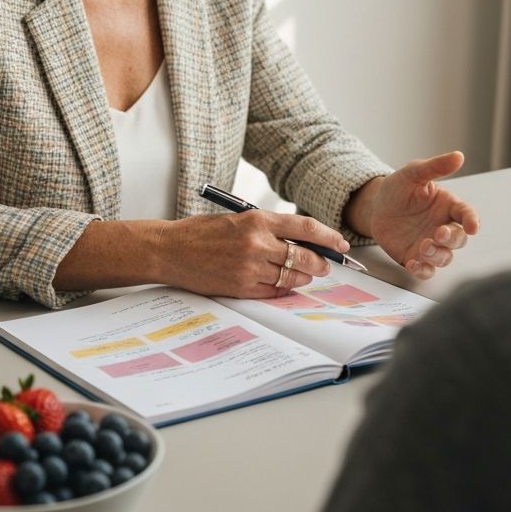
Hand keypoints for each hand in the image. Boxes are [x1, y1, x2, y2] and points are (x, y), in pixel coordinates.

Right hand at [157, 210, 344, 298]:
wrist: (170, 249)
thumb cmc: (202, 232)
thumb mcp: (238, 218)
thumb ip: (268, 228)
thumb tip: (301, 242)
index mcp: (257, 219)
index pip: (305, 228)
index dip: (329, 236)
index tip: (340, 243)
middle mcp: (257, 243)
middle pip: (304, 257)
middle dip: (321, 263)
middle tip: (326, 265)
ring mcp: (249, 267)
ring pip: (291, 278)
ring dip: (303, 279)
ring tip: (306, 276)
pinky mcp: (240, 287)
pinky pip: (273, 292)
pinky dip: (283, 290)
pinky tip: (284, 286)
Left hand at [354, 151, 479, 279]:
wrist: (374, 206)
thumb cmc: (398, 188)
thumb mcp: (413, 173)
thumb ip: (435, 167)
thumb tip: (459, 156)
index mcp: (447, 206)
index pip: (466, 214)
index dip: (472, 220)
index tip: (472, 226)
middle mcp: (442, 227)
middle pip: (459, 239)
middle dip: (452, 239)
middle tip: (438, 233)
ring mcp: (430, 244)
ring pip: (445, 257)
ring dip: (437, 255)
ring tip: (423, 247)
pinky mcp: (415, 257)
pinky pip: (425, 270)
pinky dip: (422, 270)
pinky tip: (414, 264)